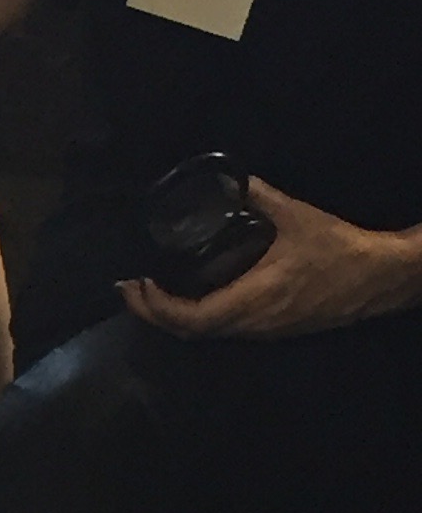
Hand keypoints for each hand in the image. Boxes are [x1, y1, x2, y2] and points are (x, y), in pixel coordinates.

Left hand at [122, 181, 421, 340]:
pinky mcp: (274, 329)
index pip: (191, 317)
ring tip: (149, 292)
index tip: (136, 283)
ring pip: (207, 334)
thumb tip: (230, 177)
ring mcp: (265, 330)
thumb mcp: (295, 215)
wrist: (383, 277)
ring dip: (173, 318)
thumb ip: (258, 195)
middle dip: (153, 313)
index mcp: (254, 299)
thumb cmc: (339, 248)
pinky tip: (186, 296)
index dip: (156, 306)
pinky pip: (224, 330)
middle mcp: (254, 323)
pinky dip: (196, 318)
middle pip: (190, 332)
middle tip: (129, 288)